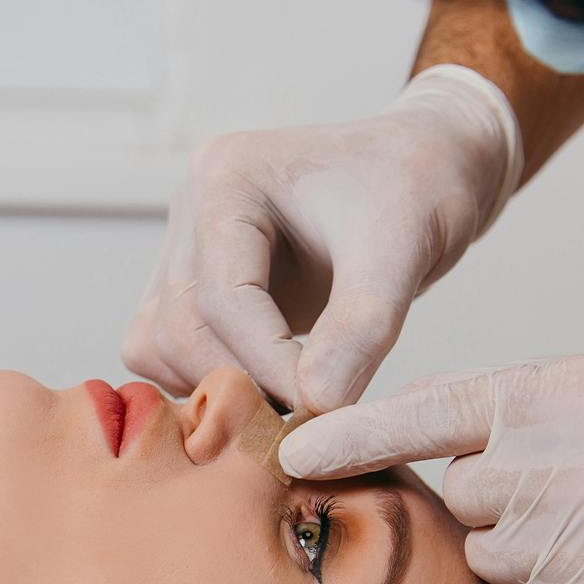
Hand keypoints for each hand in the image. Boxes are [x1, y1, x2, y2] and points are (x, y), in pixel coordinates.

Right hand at [122, 66, 520, 412]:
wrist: (427, 166)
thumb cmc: (418, 186)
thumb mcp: (404, 249)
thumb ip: (362, 327)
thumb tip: (318, 403)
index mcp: (229, 177)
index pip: (222, 297)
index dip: (267, 365)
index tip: (321, 406)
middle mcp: (191, 209)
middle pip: (179, 327)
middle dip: (239, 382)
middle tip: (304, 417)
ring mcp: (183, 248)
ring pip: (157, 345)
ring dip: (215, 387)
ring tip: (288, 404)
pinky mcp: (192, 285)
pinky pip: (167, 352)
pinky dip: (209, 381)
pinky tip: (268, 388)